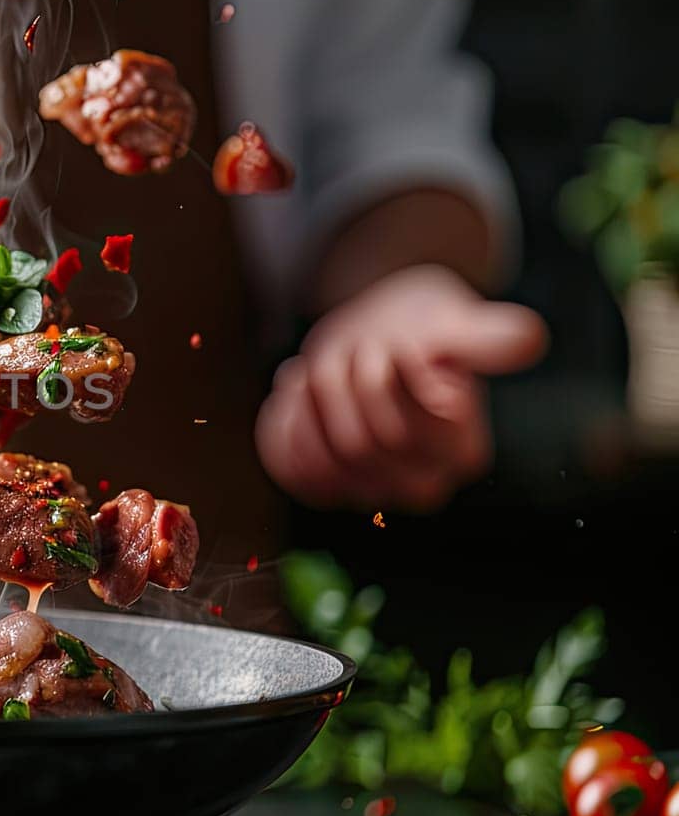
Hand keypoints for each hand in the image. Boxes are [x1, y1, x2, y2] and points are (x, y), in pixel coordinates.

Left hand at [255, 265, 547, 510]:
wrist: (379, 336)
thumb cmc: (424, 328)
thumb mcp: (454, 322)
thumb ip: (488, 336)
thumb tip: (530, 339)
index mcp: (463, 454)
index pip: (397, 431)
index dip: (378, 378)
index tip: (389, 344)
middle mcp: (422, 486)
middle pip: (356, 444)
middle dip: (343, 384)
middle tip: (350, 348)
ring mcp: (372, 493)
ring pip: (321, 459)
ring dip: (312, 403)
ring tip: (324, 367)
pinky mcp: (328, 488)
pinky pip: (290, 468)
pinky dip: (287, 424)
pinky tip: (300, 395)